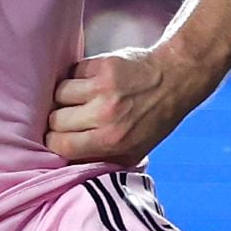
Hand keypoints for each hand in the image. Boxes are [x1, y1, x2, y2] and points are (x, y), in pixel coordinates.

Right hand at [48, 46, 194, 164]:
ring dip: (66, 96)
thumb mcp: (133, 152)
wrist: (176, 79)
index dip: (57, 141)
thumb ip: (102, 160)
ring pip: (58, 94)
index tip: (62, 136)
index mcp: (112, 141)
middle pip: (55, 119)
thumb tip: (67, 165)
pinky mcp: (102, 65)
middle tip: (75, 115)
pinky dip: (76, 76)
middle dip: (60, 118)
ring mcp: (103, 88)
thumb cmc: (153, 119)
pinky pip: (70, 72)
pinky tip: (91, 81)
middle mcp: (106, 115)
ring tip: (83, 97)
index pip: (59, 145)